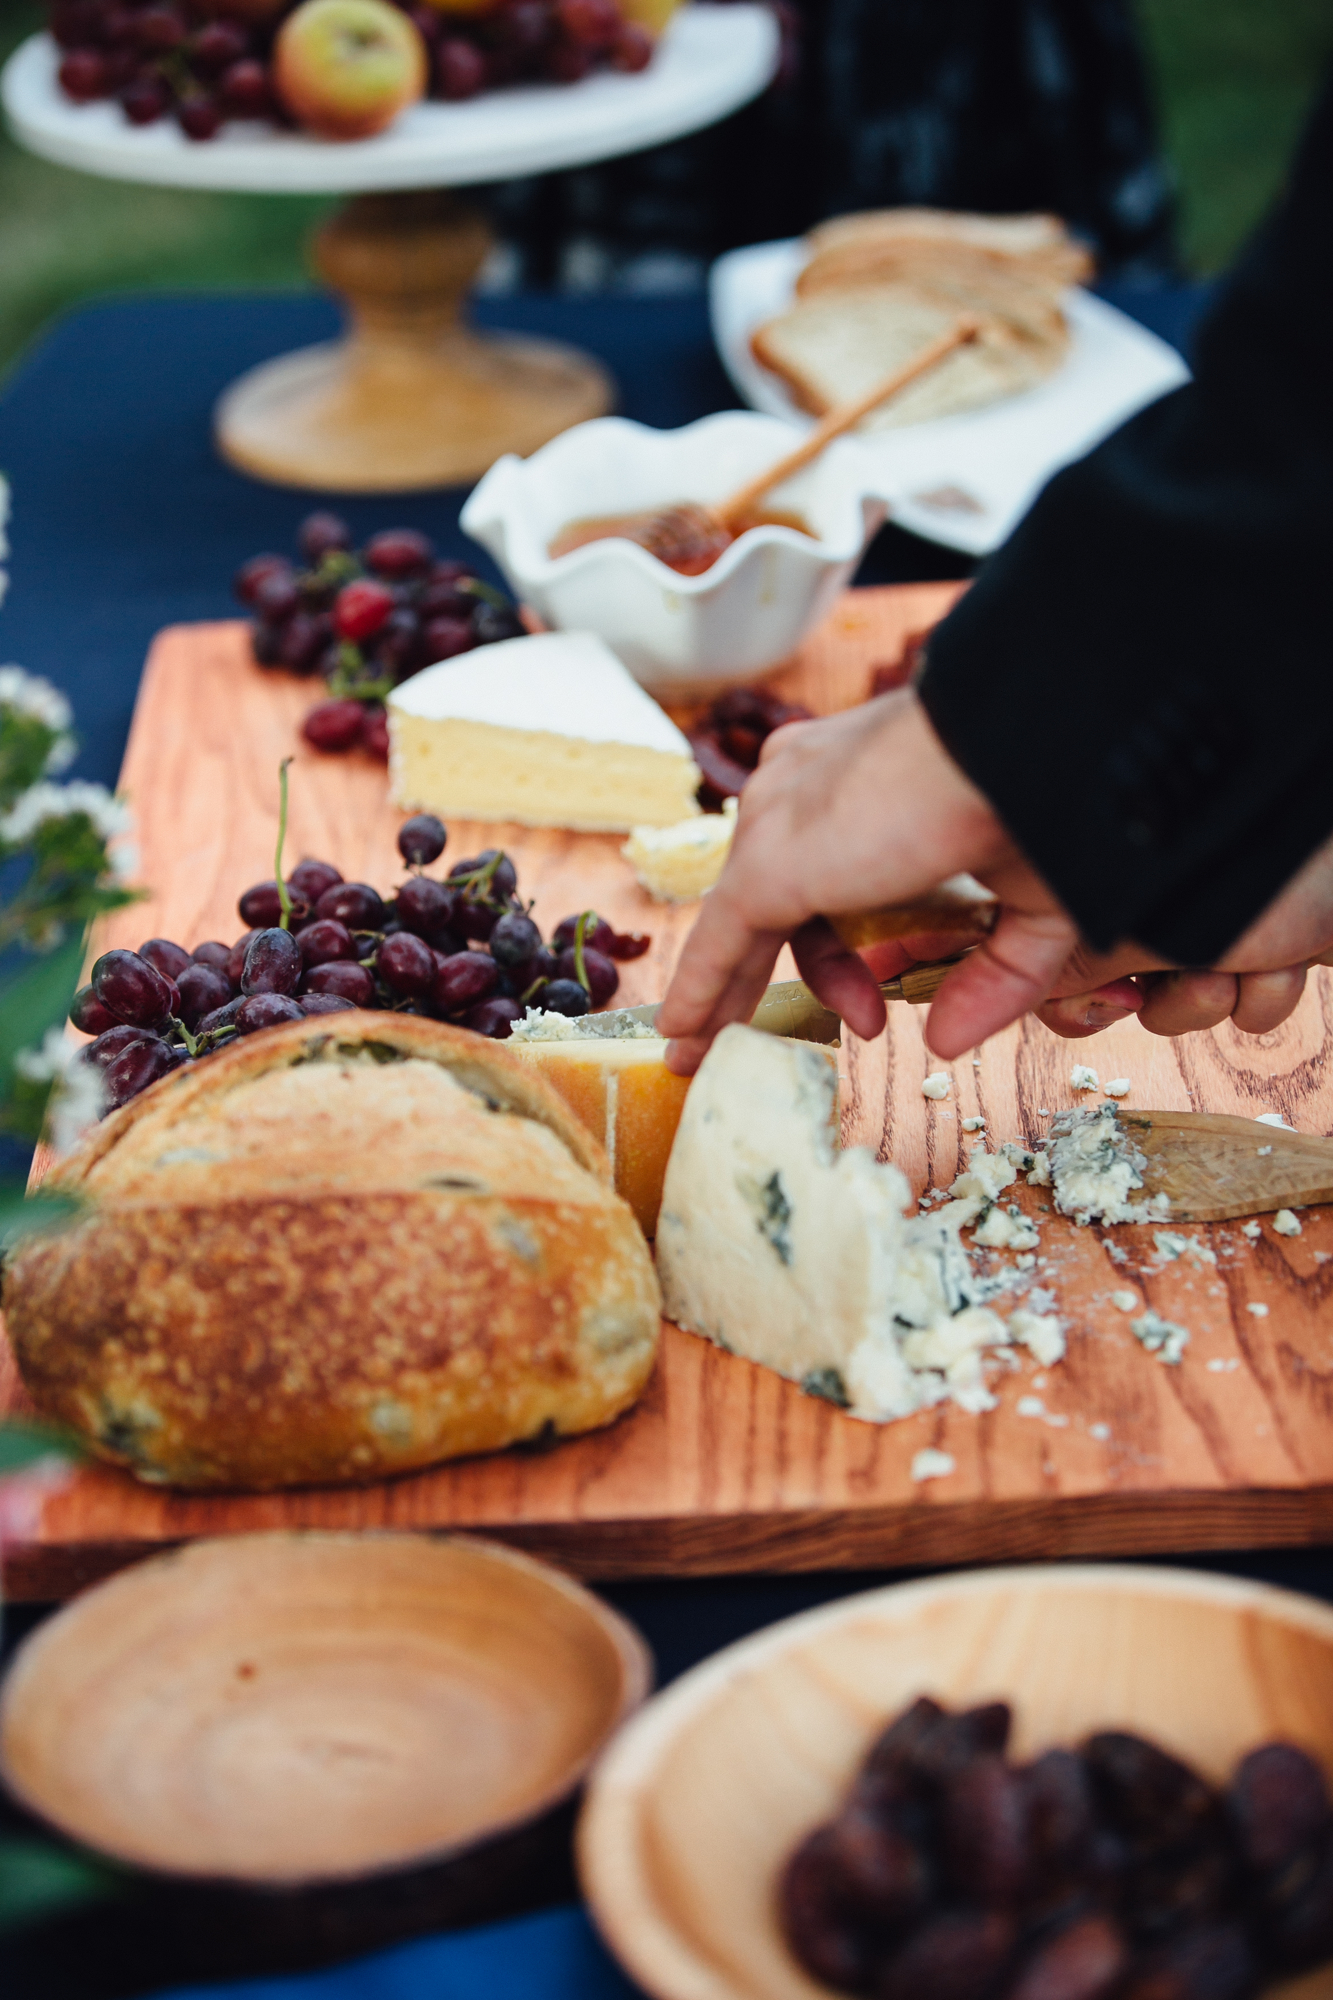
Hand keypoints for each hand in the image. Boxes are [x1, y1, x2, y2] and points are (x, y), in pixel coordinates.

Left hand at [657, 691, 1332, 1070]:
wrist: (1029, 749)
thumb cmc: (1047, 803)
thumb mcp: (1033, 904)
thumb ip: (992, 975)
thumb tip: (943, 1044)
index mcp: (859, 774)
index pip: (828, 868)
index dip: (844, 949)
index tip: (876, 1003)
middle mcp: (803, 783)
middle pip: (777, 898)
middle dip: (785, 973)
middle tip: (807, 1030)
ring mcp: (778, 819)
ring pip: (740, 922)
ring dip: (735, 994)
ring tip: (713, 1055)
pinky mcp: (767, 865)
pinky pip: (718, 942)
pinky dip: (699, 993)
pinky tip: (681, 1039)